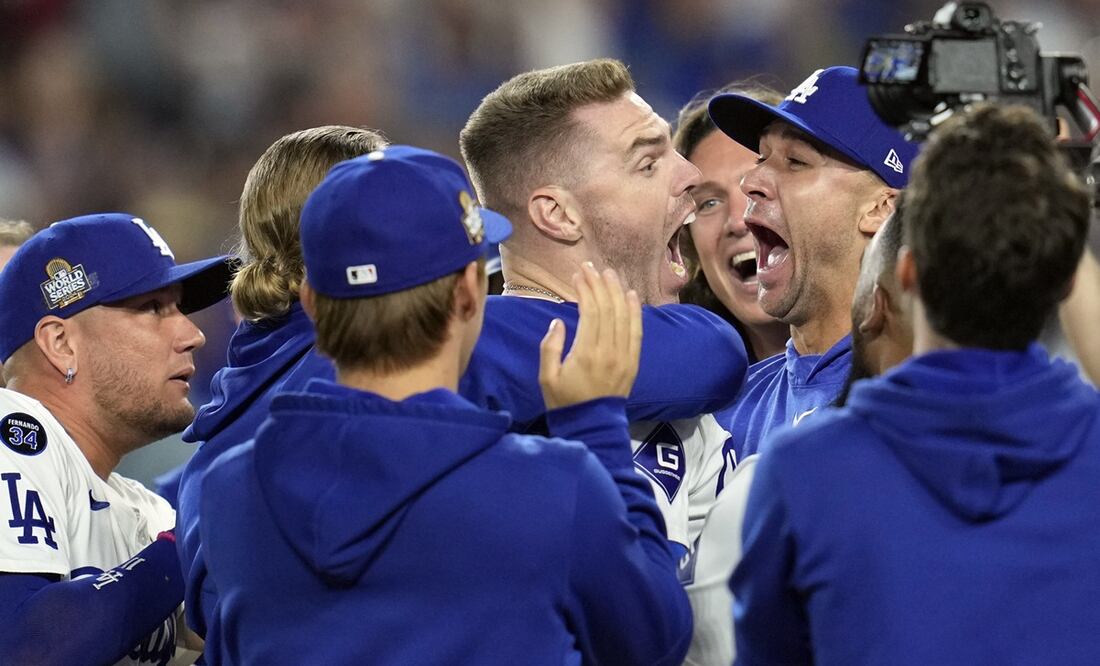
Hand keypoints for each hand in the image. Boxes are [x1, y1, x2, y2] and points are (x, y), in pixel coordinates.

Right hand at [539, 263, 641, 409]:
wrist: (591, 426)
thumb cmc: (564, 402)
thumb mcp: (547, 377)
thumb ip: (550, 347)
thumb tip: (558, 321)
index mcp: (586, 353)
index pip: (590, 311)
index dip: (586, 289)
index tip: (579, 275)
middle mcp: (608, 351)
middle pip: (608, 309)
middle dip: (600, 284)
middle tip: (592, 268)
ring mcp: (624, 356)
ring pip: (623, 316)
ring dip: (617, 292)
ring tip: (610, 274)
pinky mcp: (633, 362)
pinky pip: (637, 332)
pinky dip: (635, 311)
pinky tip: (630, 295)